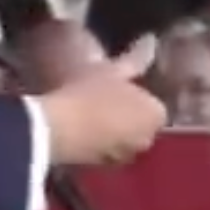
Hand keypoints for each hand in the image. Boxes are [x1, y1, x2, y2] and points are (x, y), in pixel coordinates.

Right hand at [40, 36, 166, 167]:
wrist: (54, 129)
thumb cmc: (88, 93)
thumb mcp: (110, 70)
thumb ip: (134, 59)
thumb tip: (151, 40)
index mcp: (156, 115)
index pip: (153, 106)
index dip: (135, 97)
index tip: (117, 88)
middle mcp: (146, 140)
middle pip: (139, 126)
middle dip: (127, 117)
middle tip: (103, 100)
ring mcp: (122, 158)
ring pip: (120, 141)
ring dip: (111, 132)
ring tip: (89, 115)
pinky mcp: (98, 169)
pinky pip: (101, 152)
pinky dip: (94, 144)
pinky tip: (77, 130)